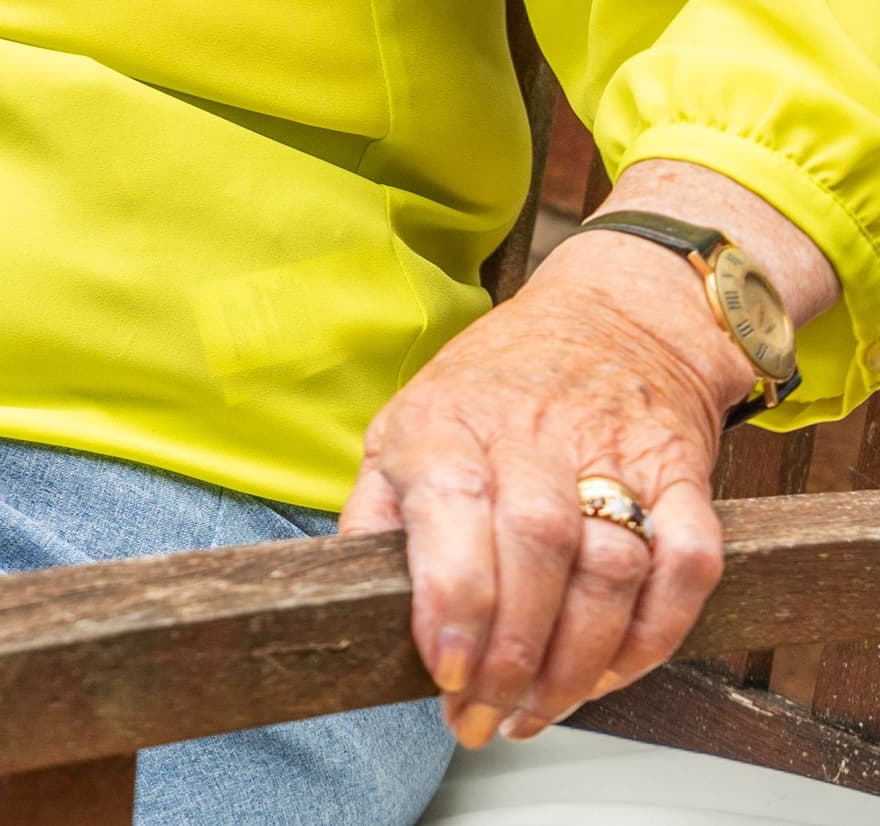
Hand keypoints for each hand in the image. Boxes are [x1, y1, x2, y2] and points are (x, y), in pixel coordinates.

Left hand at [342, 230, 748, 746]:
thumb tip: (344, 589)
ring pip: (612, 567)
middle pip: (537, 550)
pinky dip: (658, 631)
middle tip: (489, 716)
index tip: (447, 672)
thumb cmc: (491, 388)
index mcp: (446, 425)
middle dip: (516, 654)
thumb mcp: (404, 424)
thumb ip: (377, 510)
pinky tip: (615, 670)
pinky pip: (687, 565)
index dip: (455, 602)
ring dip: (581, 659)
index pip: (453, 513)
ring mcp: (614, 454)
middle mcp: (532, 436)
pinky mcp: (681, 478)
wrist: (611, 316)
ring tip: (541, 708)